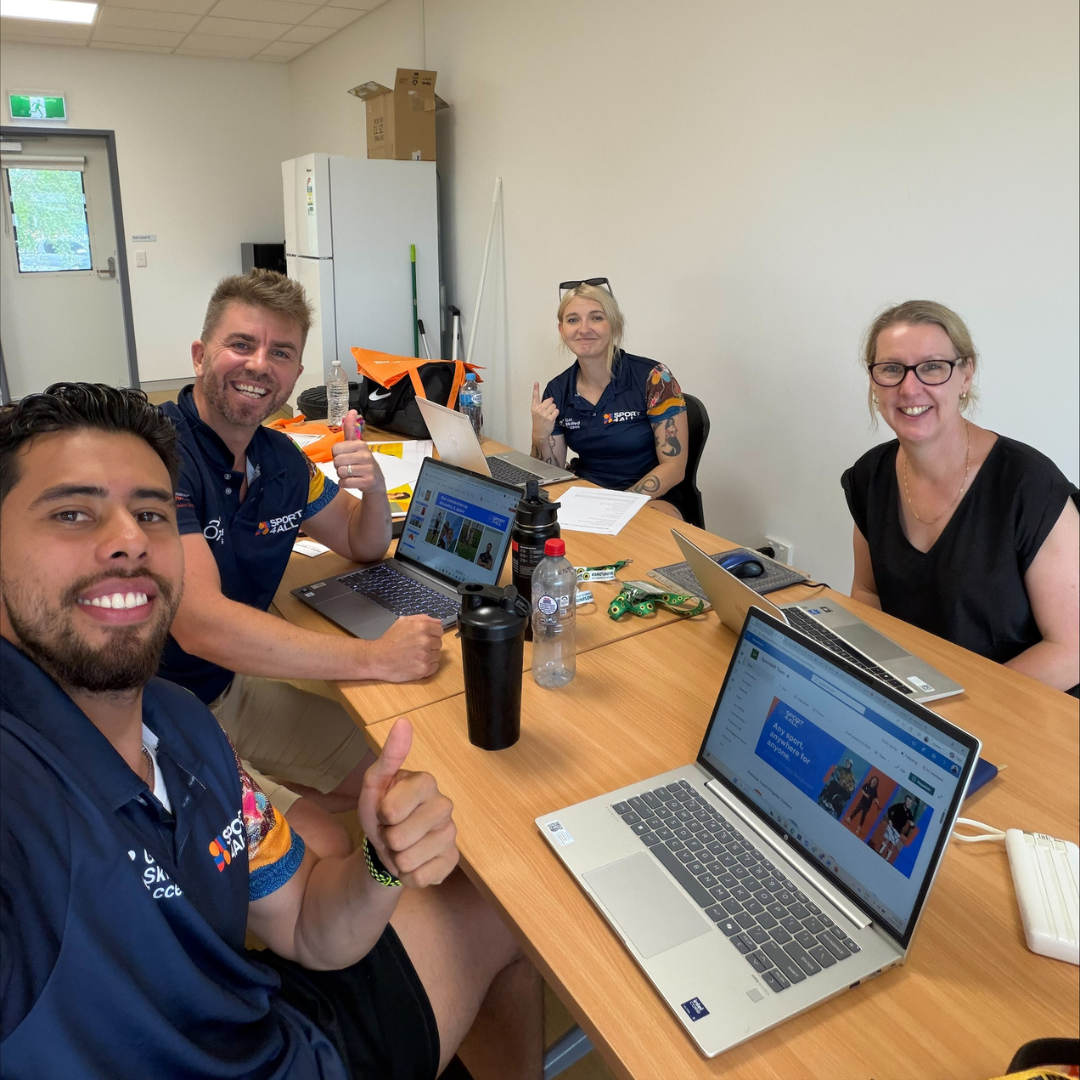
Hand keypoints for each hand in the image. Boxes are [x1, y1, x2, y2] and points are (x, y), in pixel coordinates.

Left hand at [332, 411, 385, 493]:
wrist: (376, 482)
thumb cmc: (362, 462)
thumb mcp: (356, 445)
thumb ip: (351, 429)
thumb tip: (352, 410)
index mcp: (361, 444)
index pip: (336, 449)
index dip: (337, 454)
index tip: (346, 456)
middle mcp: (365, 455)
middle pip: (337, 461)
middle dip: (339, 466)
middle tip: (349, 466)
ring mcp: (368, 469)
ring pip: (340, 472)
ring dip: (342, 475)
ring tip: (352, 474)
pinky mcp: (367, 481)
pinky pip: (344, 482)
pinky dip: (345, 483)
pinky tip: (353, 481)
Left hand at [358, 717, 457, 886]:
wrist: (389, 846)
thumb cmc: (382, 811)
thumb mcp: (375, 784)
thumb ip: (388, 756)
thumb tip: (403, 722)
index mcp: (426, 783)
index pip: (392, 809)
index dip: (382, 815)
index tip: (384, 811)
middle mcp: (445, 805)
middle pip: (400, 837)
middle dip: (388, 839)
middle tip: (392, 831)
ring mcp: (451, 835)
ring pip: (409, 859)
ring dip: (397, 859)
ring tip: (401, 847)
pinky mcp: (452, 861)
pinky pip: (421, 877)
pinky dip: (409, 875)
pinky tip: (413, 862)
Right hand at [362, 615, 442, 681]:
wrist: (377, 658)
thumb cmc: (389, 640)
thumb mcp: (403, 622)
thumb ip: (423, 619)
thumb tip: (438, 622)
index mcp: (422, 627)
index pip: (440, 631)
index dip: (432, 634)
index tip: (423, 638)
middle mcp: (426, 641)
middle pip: (439, 643)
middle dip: (430, 645)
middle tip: (415, 647)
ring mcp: (425, 656)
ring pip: (437, 655)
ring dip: (429, 656)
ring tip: (414, 656)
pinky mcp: (423, 670)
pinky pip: (435, 667)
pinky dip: (428, 666)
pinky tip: (416, 663)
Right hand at [531, 382, 558, 442]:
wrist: (539, 433)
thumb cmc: (539, 423)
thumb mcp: (536, 413)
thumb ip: (542, 405)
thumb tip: (551, 399)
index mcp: (534, 408)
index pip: (535, 397)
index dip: (535, 389)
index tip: (536, 383)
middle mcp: (539, 410)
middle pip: (549, 401)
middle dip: (550, 405)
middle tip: (548, 411)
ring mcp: (544, 414)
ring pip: (554, 406)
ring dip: (553, 410)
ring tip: (549, 415)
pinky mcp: (550, 418)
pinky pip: (556, 411)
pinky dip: (556, 413)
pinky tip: (552, 417)